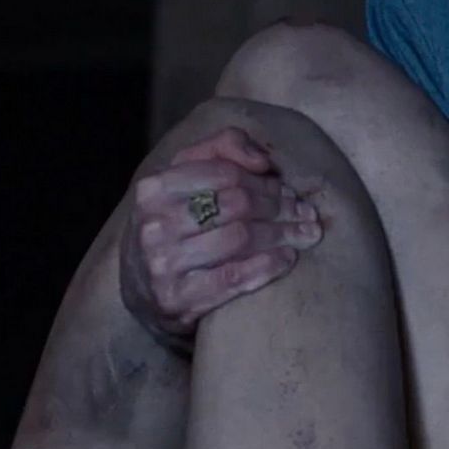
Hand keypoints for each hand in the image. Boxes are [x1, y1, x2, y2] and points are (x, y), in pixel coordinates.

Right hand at [119, 127, 323, 348]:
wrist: (141, 292)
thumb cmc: (174, 226)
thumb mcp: (184, 179)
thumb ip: (221, 149)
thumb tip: (262, 160)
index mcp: (154, 188)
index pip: (226, 173)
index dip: (265, 182)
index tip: (290, 191)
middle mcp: (154, 224)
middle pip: (238, 205)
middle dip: (280, 207)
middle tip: (306, 213)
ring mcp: (162, 264)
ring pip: (240, 238)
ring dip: (281, 234)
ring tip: (305, 234)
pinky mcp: (176, 299)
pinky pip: (234, 276)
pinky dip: (268, 265)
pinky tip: (288, 258)